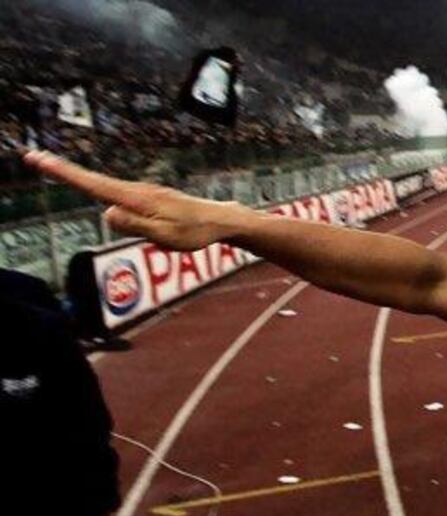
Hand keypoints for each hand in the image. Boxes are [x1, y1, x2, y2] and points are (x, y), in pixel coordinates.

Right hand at [23, 150, 245, 250]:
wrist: (220, 220)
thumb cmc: (194, 232)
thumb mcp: (164, 235)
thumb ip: (134, 225)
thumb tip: (106, 213)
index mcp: (137, 199)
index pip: (95, 186)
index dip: (67, 174)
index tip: (41, 160)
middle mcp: (138, 191)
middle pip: (94, 181)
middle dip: (64, 170)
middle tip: (34, 157)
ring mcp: (144, 192)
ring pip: (105, 186)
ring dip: (78, 177)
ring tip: (52, 167)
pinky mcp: (150, 198)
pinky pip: (118, 193)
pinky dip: (98, 186)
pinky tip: (90, 186)